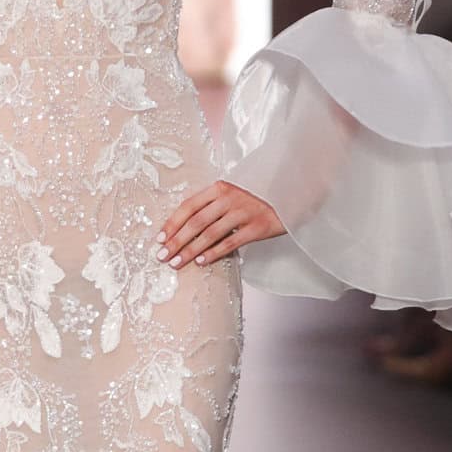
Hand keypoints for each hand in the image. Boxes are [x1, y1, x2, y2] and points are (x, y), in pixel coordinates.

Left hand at [158, 180, 284, 269]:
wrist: (293, 192)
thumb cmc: (259, 195)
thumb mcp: (234, 192)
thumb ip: (213, 204)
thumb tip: (184, 226)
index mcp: (220, 187)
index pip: (189, 206)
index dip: (172, 223)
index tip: (159, 239)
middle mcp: (230, 198)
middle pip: (195, 222)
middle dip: (176, 241)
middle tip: (162, 256)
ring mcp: (244, 212)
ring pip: (210, 234)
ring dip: (190, 250)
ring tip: (177, 263)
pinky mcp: (258, 227)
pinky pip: (231, 243)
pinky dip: (214, 253)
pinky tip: (202, 262)